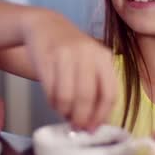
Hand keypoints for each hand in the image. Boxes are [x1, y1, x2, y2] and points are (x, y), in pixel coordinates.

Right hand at [23, 11, 116, 129]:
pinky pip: (50, 90)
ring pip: (67, 96)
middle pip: (87, 97)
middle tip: (75, 126)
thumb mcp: (90, 61)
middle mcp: (87, 54)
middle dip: (81, 118)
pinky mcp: (46, 58)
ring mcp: (65, 55)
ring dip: (64, 111)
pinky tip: (53, 101)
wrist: (45, 25)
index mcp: (104, 57)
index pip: (109, 93)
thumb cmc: (71, 51)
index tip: (92, 129)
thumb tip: (92, 124)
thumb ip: (95, 87)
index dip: (101, 115)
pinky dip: (52, 102)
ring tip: (63, 112)